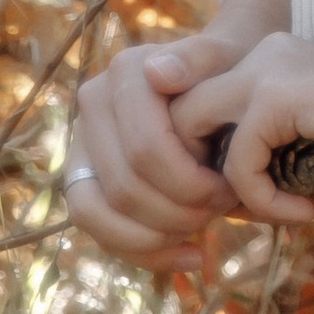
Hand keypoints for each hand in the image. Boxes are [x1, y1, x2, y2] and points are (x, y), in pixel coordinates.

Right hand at [62, 0, 293, 270]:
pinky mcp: (84, 176)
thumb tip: (157, 73)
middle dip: (177, 213)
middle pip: (123, 186)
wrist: (220, 75)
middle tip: (221, 212)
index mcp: (124, 74)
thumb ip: (198, 58)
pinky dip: (143, 251)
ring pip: (97, 213)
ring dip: (155, 237)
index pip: (146, 150)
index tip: (231, 191)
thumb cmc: (230, 70)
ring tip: (202, 235)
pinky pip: (96, 228)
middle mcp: (93, 104)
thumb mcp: (228, 57)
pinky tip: (193, 256)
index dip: (189, 184)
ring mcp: (82, 142)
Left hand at [168, 34, 313, 222]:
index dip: (206, 166)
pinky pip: (236, 162)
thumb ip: (268, 180)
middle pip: (178, 118)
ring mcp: (268, 68)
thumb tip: (218, 206)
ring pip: (190, 134)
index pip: (198, 113)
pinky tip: (307, 207)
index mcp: (275, 67)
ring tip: (283, 210)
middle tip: (243, 213)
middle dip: (194, 175)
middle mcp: (264, 56)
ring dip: (224, 188)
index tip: (251, 204)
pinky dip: (262, 198)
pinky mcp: (279, 92)